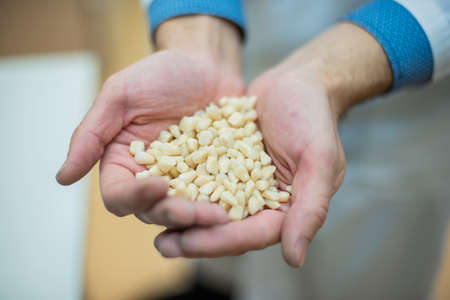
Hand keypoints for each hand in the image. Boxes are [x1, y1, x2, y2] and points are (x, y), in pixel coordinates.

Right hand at [56, 49, 243, 225]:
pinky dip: (228, 204)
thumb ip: (91, 134)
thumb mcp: (120, 96)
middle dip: (174, 214)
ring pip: (188, 212)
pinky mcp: (216, 177)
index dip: (134, 198)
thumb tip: (62, 178)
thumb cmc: (160, 74)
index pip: (119, 195)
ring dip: (201, 218)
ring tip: (221, 216)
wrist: (206, 64)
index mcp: (123, 163)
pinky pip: (220, 197)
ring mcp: (186, 180)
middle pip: (155, 211)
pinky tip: (241, 206)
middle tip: (195, 212)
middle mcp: (152, 177)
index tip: (158, 186)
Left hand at [154, 69, 344, 264]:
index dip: (220, 241)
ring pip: (208, 208)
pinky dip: (181, 186)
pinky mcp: (223, 165)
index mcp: (286, 209)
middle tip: (163, 245)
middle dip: (194, 236)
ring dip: (182, 217)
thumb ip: (310, 208)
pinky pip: (200, 180)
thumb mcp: (319, 160)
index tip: (187, 243)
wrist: (296, 83)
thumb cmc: (313, 117)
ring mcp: (240, 185)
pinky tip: (156, 187)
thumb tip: (295, 260)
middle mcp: (260, 202)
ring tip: (151, 220)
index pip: (251, 234)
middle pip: (225, 228)